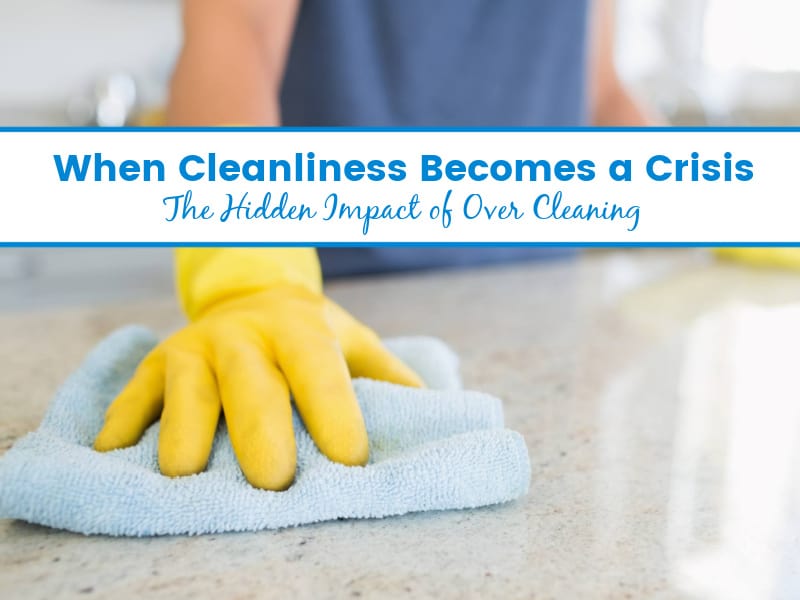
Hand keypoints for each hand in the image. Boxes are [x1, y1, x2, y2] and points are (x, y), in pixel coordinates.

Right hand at [93, 284, 422, 489]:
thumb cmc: (312, 333)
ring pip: (186, 390)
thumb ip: (390, 378)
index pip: (321, 374)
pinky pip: (133, 393)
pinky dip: (122, 423)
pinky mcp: (155, 361)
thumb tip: (436, 420)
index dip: (336, 414)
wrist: (252, 291)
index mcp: (301, 333)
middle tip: (274, 484)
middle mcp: (245, 337)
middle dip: (260, 434)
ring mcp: (195, 347)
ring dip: (183, 432)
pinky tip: (113, 454)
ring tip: (185, 475)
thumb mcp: (355, 342)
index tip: (351, 461)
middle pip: (252, 387)